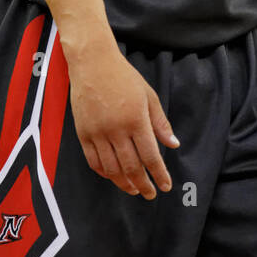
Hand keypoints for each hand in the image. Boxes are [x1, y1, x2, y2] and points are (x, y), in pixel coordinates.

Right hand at [68, 44, 178, 199]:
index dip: (159, 174)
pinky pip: (93, 161)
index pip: (150, 156)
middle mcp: (116, 130)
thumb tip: (173, 144)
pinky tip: (113, 177)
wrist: (92, 63)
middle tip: (150, 194)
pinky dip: (104, 173)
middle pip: (131, 167)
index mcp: (136, 120)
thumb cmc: (124, 77)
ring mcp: (97, 132)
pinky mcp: (82, 133)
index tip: (165, 186)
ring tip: (134, 189)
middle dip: (143, 184)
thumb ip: (160, 123)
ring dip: (124, 183)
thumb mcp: (149, 96)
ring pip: (111, 169)